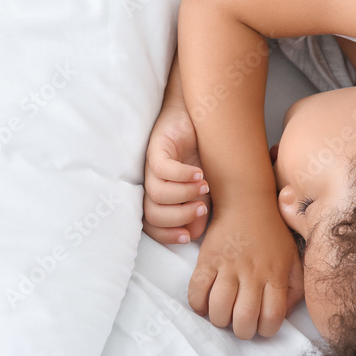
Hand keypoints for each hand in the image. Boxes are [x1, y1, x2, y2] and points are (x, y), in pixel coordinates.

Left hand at [142, 102, 211, 243]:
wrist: (200, 119)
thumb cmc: (202, 155)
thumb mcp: (204, 190)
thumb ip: (199, 212)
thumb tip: (193, 234)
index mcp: (160, 198)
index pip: (151, 225)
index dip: (167, 235)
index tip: (188, 236)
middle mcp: (152, 183)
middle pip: (152, 214)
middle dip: (179, 217)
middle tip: (201, 208)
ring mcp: (151, 166)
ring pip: (157, 194)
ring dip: (184, 195)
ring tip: (204, 187)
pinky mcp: (156, 148)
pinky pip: (161, 169)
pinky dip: (182, 175)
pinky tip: (199, 173)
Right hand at [187, 198, 304, 338]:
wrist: (246, 201)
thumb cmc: (272, 233)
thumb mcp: (293, 258)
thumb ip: (296, 288)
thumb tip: (284, 313)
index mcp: (275, 274)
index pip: (272, 317)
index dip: (265, 330)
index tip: (260, 325)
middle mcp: (252, 272)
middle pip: (244, 318)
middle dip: (241, 331)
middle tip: (240, 324)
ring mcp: (228, 265)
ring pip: (219, 308)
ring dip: (219, 319)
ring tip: (222, 315)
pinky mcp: (207, 258)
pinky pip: (197, 289)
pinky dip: (197, 304)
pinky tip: (203, 304)